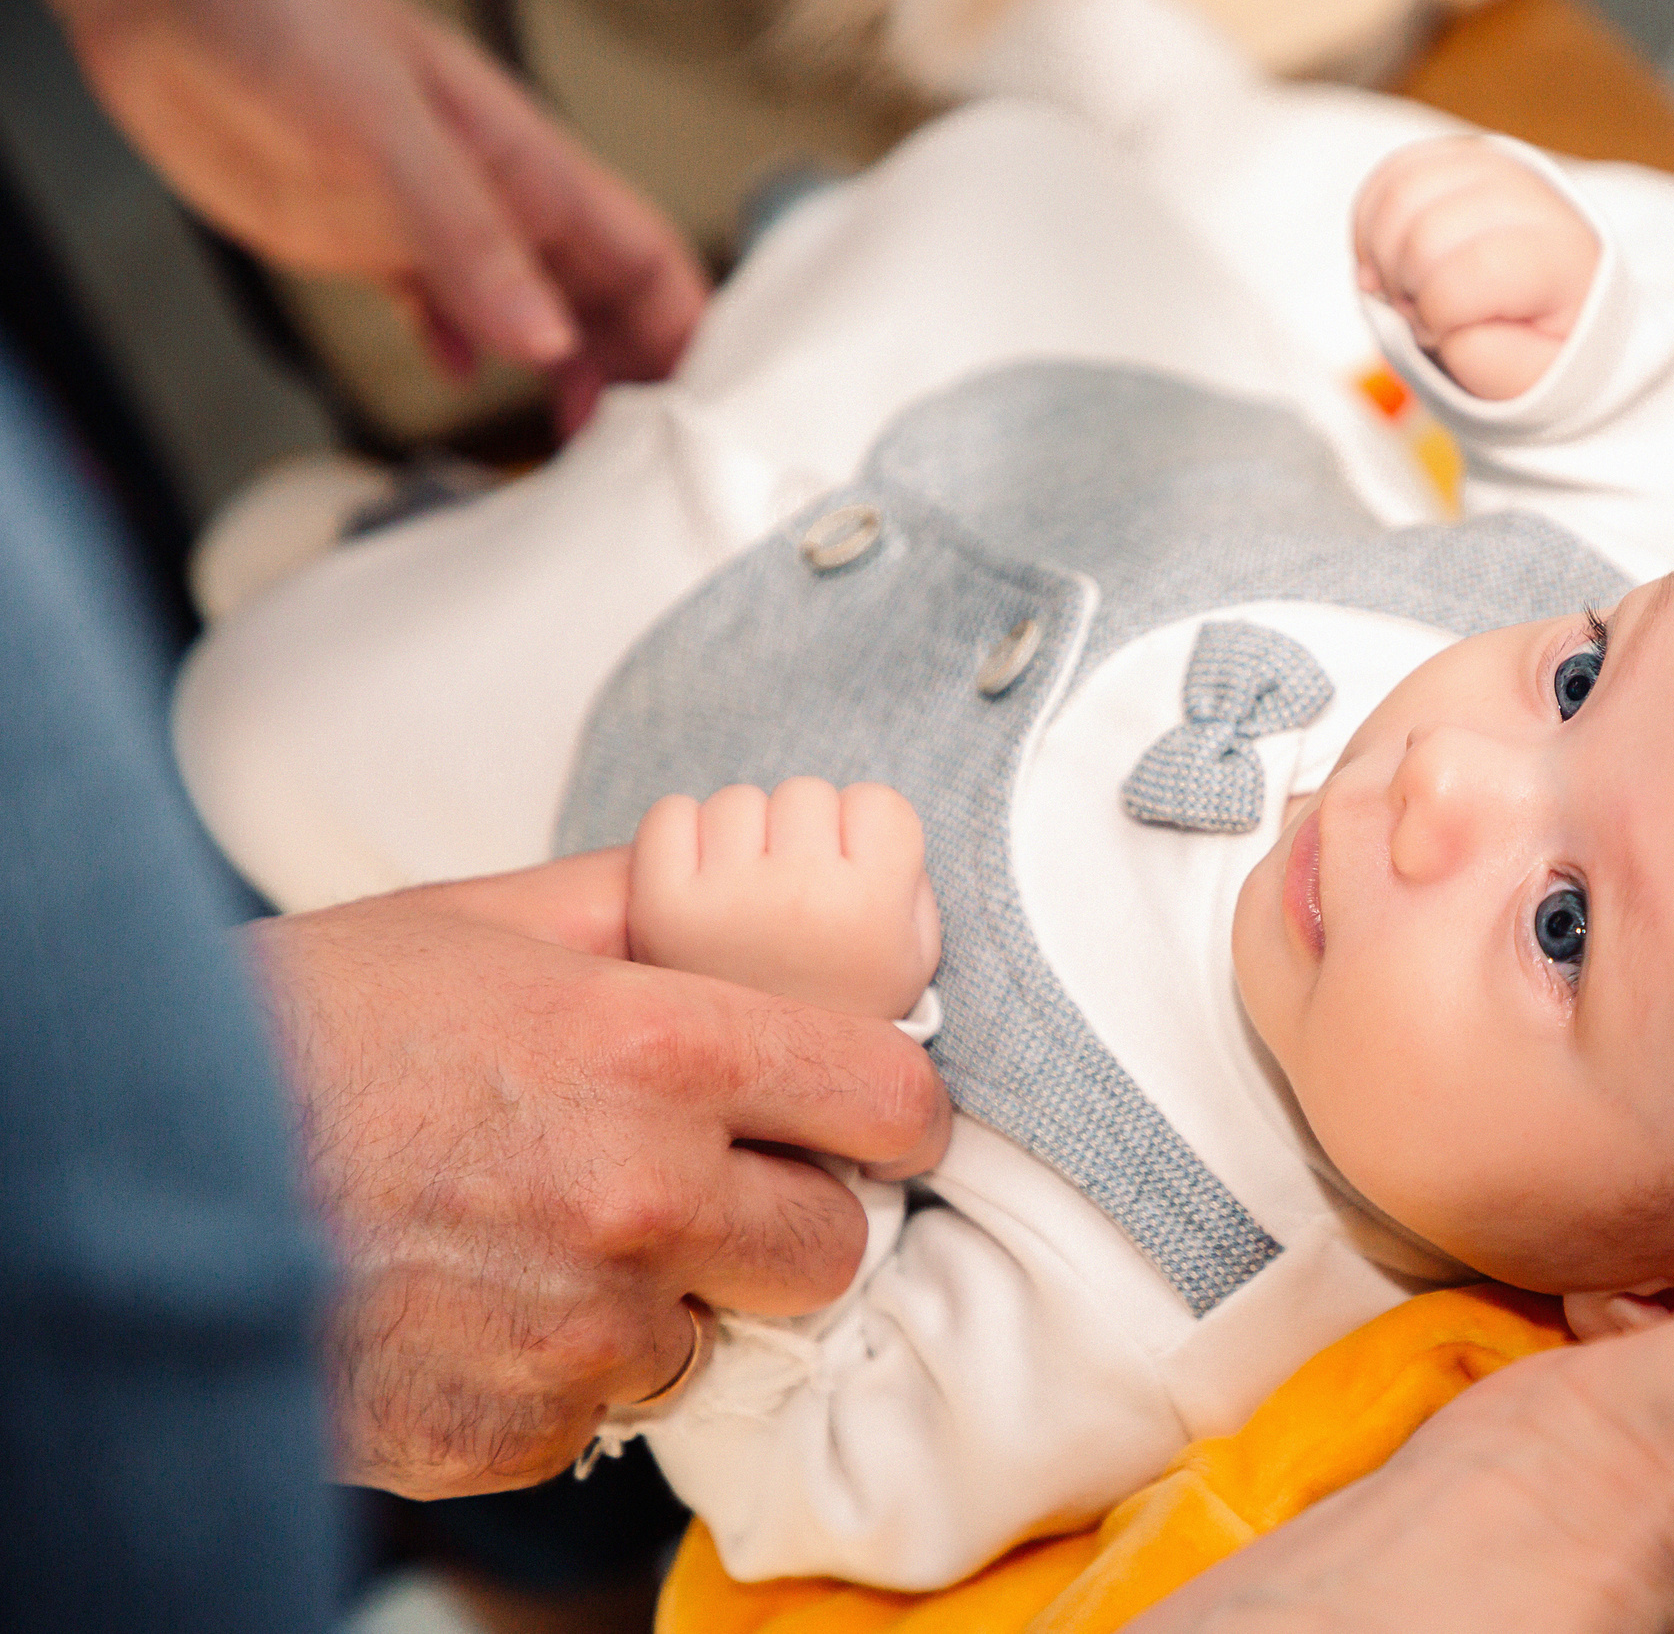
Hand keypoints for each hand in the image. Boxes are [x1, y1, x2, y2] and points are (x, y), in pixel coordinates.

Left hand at [10, 0, 706, 432]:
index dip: (689, 329)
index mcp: (527, 163)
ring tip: (569, 450)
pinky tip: (457, 386)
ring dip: (557, 377)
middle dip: (635, 375)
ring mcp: (432, 223)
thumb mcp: (386, 130)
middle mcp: (495, 199)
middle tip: (638, 459)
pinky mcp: (366, 240)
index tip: (708, 408)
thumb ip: (468, 240)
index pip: (647, 258)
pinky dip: (458, 355)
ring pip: (528, 315)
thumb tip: (547, 344)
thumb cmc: (279, 13)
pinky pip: (436, 309)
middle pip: (602, 301)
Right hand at [245, 846, 949, 1496]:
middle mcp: (641, 1198)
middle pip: (830, 1247)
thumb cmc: (300, 1033)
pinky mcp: (512, 1429)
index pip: (890, 1100)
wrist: (128, 1166)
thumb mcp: (486, 921)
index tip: (872, 1117)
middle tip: (705, 1187)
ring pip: (710, 1338)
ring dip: (658, 1301)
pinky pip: (597, 1412)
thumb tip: (764, 898)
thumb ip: (650, 909)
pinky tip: (473, 1304)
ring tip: (543, 1238)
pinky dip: (555, 1371)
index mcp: (661, 1049)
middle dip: (785, 1219)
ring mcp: (579, 1330)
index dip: (890, 1109)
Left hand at [631, 779, 941, 1023]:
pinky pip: (671, 813)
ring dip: (744, 837)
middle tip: (798, 899)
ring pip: (739, 800)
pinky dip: (682, 838)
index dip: (867, 839)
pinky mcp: (660, 905)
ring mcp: (727, 903)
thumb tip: (858, 814)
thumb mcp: (913, 957)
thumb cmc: (836, 1003)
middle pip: (807, 794)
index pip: (878, 804)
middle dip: (804, 835)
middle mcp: (802, 902)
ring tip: (750, 901)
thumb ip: (907, 878)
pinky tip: (702, 890)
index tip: (856, 882)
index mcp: (873, 913)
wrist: (752, 1094)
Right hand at [1353, 136, 1600, 401]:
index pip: (1478, 268)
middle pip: (1427, 232)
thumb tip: (1446, 322)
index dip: (1438, 315)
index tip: (1445, 334)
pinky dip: (1372, 226)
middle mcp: (1531, 198)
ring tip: (1407, 288)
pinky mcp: (1454, 159)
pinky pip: (1389, 175)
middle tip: (1423, 315)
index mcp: (1561, 257)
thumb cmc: (1534, 345)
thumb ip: (1494, 363)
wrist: (1544, 307)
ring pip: (1401, 193)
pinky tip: (1390, 262)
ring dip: (1383, 256)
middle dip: (1405, 288)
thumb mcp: (1530, 379)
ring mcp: (1492, 169)